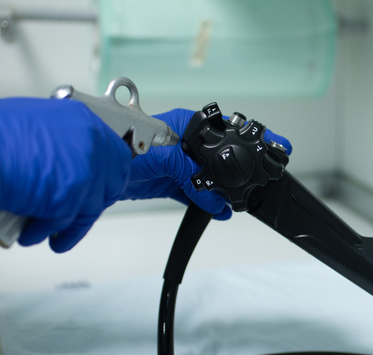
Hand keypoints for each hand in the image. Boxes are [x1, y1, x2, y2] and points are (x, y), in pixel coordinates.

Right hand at [0, 98, 132, 252]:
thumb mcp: (36, 120)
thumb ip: (59, 138)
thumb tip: (60, 155)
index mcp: (83, 121)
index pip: (115, 154)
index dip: (107, 174)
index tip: (100, 186)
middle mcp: (91, 146)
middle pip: (112, 182)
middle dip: (94, 199)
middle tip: (78, 209)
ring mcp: (86, 174)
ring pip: (90, 208)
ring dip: (70, 223)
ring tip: (52, 232)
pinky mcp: (71, 200)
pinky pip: (66, 224)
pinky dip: (49, 231)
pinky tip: (35, 234)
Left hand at [121, 108, 292, 219]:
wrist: (96, 167)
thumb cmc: (122, 147)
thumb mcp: (164, 156)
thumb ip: (191, 175)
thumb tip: (213, 199)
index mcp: (188, 125)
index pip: (228, 129)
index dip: (253, 138)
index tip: (276, 146)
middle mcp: (186, 142)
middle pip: (222, 157)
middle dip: (239, 171)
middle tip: (259, 181)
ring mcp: (179, 163)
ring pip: (211, 178)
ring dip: (222, 192)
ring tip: (238, 203)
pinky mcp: (171, 182)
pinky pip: (196, 193)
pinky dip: (207, 204)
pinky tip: (218, 211)